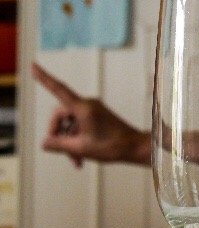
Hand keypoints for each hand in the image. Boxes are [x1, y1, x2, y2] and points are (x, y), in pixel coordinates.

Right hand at [32, 63, 150, 167]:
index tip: (33, 66)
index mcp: (83, 108)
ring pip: (71, 125)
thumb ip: (59, 145)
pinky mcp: (98, 117)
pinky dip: (78, 141)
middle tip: (64, 154)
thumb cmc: (113, 146)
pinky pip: (80, 126)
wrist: (136, 147)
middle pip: (61, 117)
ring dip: (69, 143)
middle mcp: (87, 105)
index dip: (44, 78)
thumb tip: (44, 143)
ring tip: (76, 161)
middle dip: (59, 136)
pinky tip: (81, 158)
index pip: (59, 89)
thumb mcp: (81, 148)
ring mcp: (93, 111)